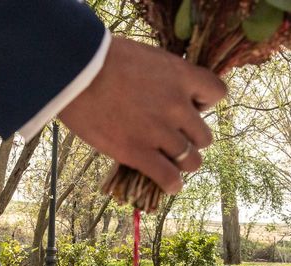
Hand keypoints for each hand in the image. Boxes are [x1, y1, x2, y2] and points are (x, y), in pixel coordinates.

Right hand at [59, 37, 226, 193]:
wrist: (72, 69)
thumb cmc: (102, 58)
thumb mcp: (146, 58)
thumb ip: (166, 79)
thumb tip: (174, 98)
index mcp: (181, 76)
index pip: (218, 93)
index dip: (205, 103)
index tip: (190, 106)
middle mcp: (177, 106)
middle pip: (205, 136)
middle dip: (191, 138)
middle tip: (173, 136)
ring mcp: (159, 131)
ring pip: (192, 161)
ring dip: (183, 162)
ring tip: (171, 161)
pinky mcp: (138, 152)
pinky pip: (169, 177)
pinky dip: (172, 184)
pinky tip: (169, 183)